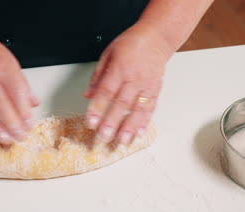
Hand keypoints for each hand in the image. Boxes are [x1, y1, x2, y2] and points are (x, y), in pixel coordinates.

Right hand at [0, 29, 38, 143]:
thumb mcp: (10, 62)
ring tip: (5, 138)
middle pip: (1, 107)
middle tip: (20, 137)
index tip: (30, 124)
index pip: (18, 95)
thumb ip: (22, 84)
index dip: (25, 113)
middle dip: (13, 126)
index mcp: (3, 69)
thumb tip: (33, 103)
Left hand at [83, 24, 172, 143]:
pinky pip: (150, 108)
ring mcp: (147, 85)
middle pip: (121, 103)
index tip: (90, 122)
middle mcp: (134, 78)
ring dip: (129, 127)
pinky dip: (145, 122)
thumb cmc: (131, 44)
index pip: (106, 91)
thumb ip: (97, 76)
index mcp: (119, 68)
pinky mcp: (155, 90)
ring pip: (137, 109)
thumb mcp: (108, 54)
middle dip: (112, 122)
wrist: (157, 38)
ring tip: (122, 141)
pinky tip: (139, 133)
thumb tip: (87, 95)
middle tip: (103, 137)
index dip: (97, 108)